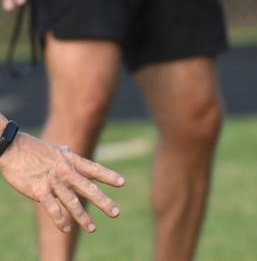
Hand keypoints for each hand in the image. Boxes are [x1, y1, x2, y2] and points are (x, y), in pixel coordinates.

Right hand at [0, 131, 123, 232]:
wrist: (13, 149)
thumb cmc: (33, 149)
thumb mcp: (54, 149)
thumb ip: (64, 152)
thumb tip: (69, 148)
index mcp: (71, 161)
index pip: (94, 169)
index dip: (108, 176)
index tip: (122, 183)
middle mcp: (66, 172)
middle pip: (88, 189)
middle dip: (103, 201)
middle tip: (116, 212)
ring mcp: (53, 182)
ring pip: (72, 202)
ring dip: (83, 217)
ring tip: (93, 228)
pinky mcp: (39, 191)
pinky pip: (52, 208)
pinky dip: (60, 220)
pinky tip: (67, 229)